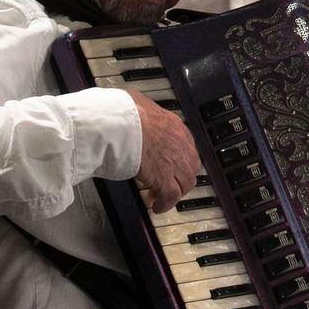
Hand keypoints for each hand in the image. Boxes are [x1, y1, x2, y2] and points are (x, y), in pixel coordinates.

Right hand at [130, 91, 198, 212]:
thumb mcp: (136, 102)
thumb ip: (140, 107)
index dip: (178, 156)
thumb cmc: (120, 112)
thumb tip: (133, 105)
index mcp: (173, 124)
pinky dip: (166, 203)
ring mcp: (174, 162)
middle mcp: (180, 143)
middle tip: (166, 181)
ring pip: (185, 182)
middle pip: (191, 164)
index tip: (170, 163)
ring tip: (161, 197)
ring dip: (175, 191)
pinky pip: (171, 196)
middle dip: (180, 175)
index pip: (186, 143)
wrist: (117, 125)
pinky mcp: (164, 178)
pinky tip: (156, 206)